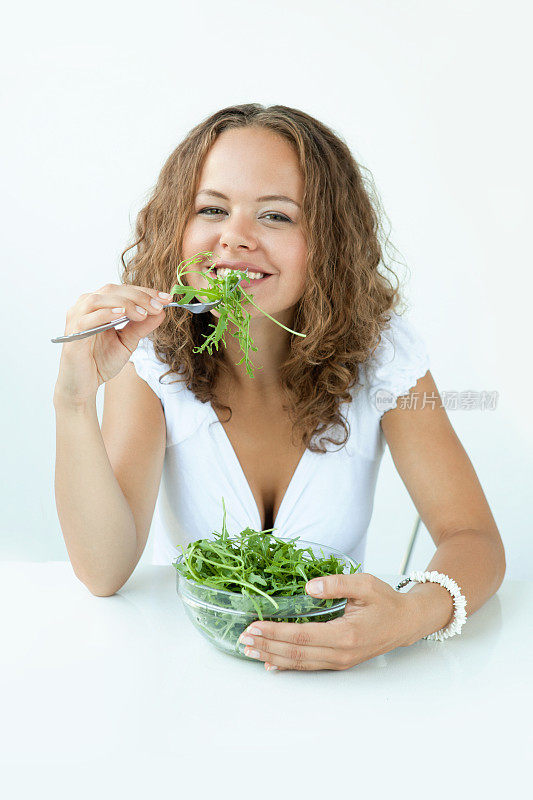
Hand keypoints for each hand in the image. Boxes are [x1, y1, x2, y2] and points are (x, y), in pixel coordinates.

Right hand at [54, 283, 171, 406]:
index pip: (123, 290)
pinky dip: (105, 313)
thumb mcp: (128, 341)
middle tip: (158, 306)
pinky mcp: (73, 334)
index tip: (166, 298)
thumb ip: (142, 326)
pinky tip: (121, 314)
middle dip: (139, 296)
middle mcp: (85, 307)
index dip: (145, 292)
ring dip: (124, 303)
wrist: (83, 386)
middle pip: (112, 290)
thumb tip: (162, 311)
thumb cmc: (101, 361)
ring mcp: (76, 318)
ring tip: (143, 313)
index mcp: (99, 305)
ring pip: (99, 300)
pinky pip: (87, 318)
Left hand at [237, 572, 417, 671]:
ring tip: (249, 650)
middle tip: (242, 639)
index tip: (254, 626)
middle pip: (296, 653)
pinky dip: (287, 664)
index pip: (302, 635)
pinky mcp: (339, 662)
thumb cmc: (386, 601)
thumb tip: (308, 587)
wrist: (407, 622)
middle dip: (266, 646)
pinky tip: (270, 663)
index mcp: (346, 634)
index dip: (275, 632)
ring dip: (272, 656)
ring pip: (300, 662)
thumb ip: (336, 584)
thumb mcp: (365, 584)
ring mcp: (340, 661)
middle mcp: (341, 653)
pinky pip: (309, 665)